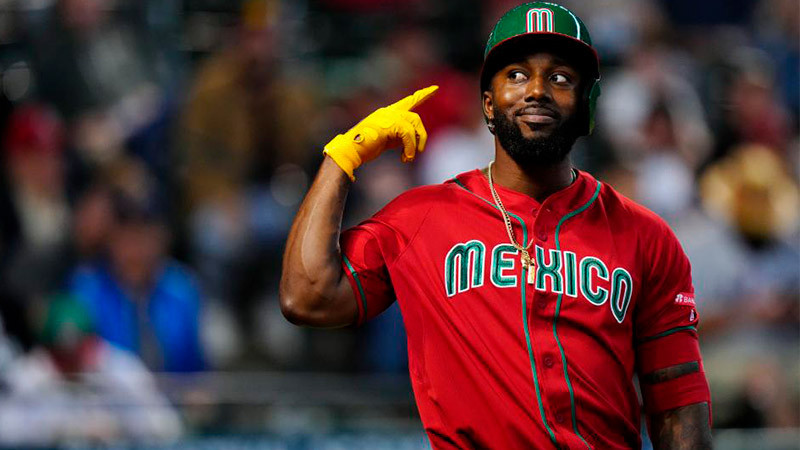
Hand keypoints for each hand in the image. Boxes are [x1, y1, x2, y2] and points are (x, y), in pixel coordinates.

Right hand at [323, 85, 437, 180]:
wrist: (350, 151)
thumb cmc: (365, 148)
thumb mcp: (387, 141)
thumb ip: (399, 136)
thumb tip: (413, 141)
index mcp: (387, 113)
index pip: (409, 101)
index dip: (423, 94)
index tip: (435, 88)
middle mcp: (388, 111)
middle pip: (415, 117)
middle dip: (421, 135)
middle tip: (419, 151)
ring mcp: (387, 116)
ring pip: (414, 124)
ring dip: (415, 143)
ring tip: (409, 157)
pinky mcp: (387, 124)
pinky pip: (407, 134)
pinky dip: (409, 147)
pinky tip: (405, 157)